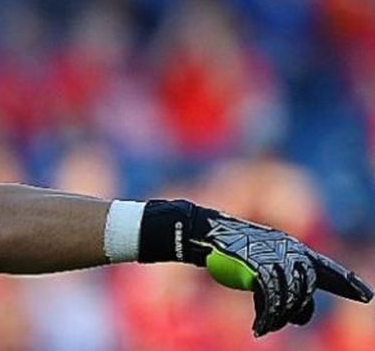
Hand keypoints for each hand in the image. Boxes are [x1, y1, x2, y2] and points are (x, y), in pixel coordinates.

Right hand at [201, 215, 372, 336]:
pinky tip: (258, 328)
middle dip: (295, 310)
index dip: (347, 282)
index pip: (324, 267)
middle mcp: (287, 249)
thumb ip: (282, 281)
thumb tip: (300, 313)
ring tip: (264, 326)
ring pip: (291, 297)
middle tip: (274, 320)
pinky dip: (267, 319)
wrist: (203, 234)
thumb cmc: (228, 251)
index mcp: (290, 246)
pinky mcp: (260, 266)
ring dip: (277, 318)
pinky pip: (272, 301)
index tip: (367, 295)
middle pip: (307, 289)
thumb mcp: (259, 265)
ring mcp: (274, 256)